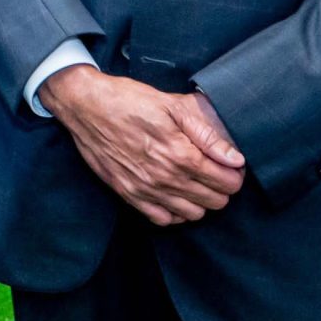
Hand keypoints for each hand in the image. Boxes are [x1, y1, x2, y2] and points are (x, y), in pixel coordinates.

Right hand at [40, 66, 244, 225]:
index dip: (234, 174)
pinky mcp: (128, 194)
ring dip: (200, 201)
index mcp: (181, 155)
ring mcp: (145, 189)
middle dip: (221, 187)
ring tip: (194, 181)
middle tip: (214, 171)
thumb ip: (207, 135)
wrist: (84, 106)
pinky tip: (173, 194)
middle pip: (214, 201)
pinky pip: (162, 219)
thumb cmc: (128, 100)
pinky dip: (174, 212)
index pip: (228, 182)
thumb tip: (235, 159)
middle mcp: (165, 178)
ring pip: (192, 214)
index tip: (229, 164)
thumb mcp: (172, 106)